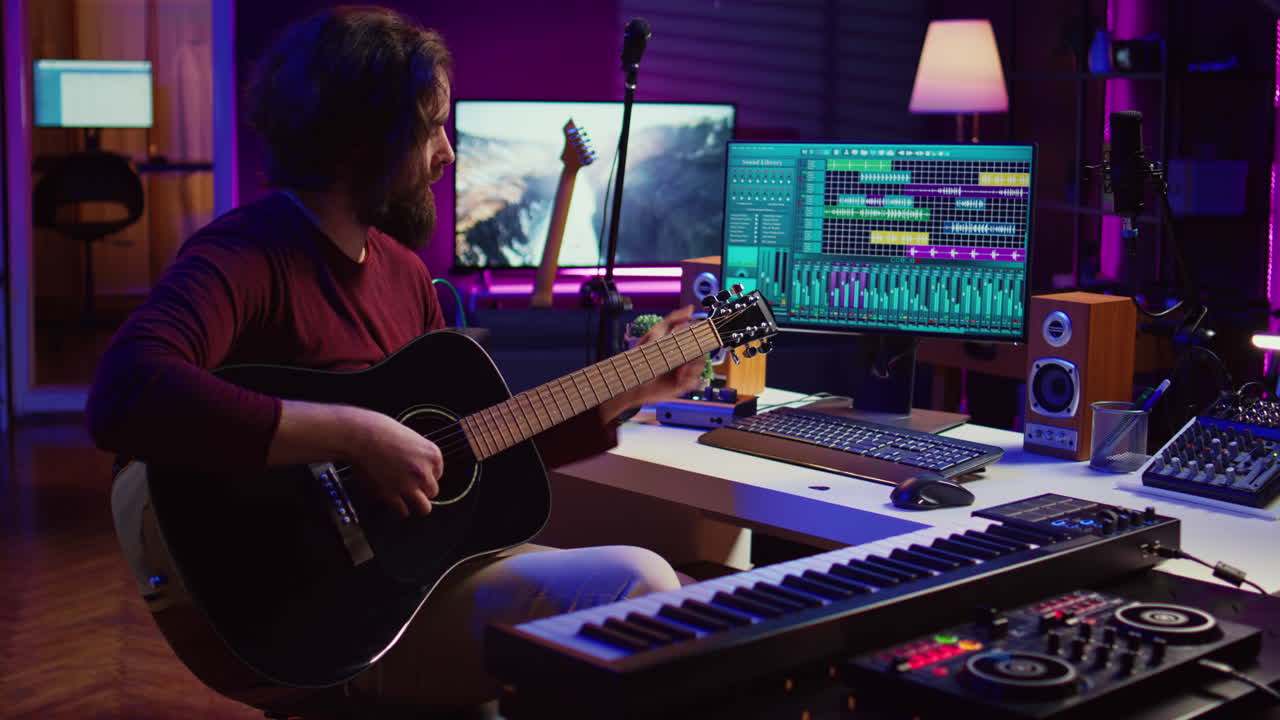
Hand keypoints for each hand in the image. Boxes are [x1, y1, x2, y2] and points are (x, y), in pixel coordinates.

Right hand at [346, 408, 441, 516]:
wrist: (360, 436)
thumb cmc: (380, 431)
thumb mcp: (411, 438)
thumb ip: (418, 456)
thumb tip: (420, 468)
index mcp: (432, 455)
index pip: (438, 474)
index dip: (425, 474)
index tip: (414, 472)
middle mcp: (424, 471)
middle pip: (432, 491)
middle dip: (421, 489)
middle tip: (408, 485)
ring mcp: (408, 485)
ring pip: (423, 508)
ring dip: (415, 505)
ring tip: (406, 500)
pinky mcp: (391, 495)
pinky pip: (403, 511)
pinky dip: (399, 508)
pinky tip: (393, 500)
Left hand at [603, 305, 704, 419]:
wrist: (632, 376)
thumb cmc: (642, 353)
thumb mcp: (657, 331)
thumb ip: (674, 318)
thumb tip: (690, 309)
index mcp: (681, 344)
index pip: (698, 339)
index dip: (700, 338)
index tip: (697, 338)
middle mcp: (683, 357)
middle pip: (701, 352)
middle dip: (696, 353)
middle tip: (686, 355)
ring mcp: (683, 370)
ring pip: (699, 366)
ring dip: (693, 366)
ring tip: (680, 367)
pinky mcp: (681, 384)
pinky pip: (694, 381)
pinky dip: (690, 378)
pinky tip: (679, 376)